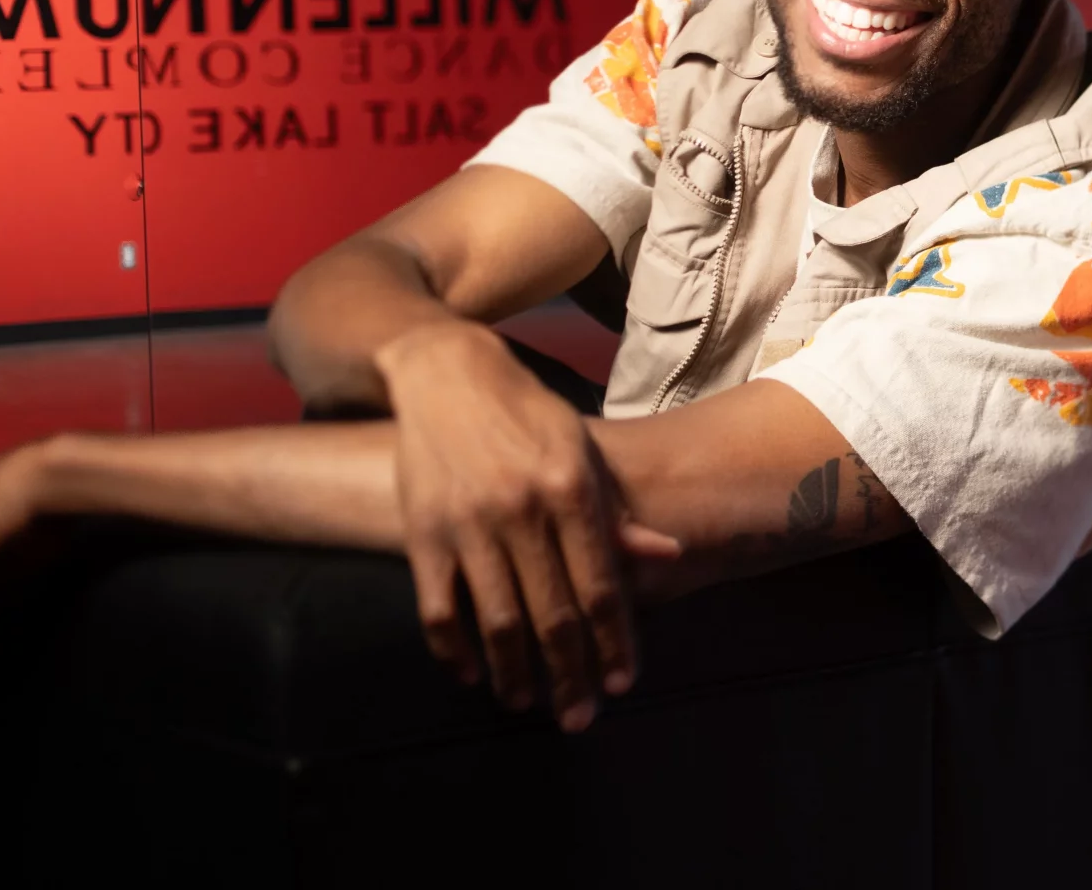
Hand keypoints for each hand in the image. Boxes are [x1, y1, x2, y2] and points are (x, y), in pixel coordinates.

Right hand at [378, 323, 680, 730]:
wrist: (447, 375)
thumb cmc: (528, 416)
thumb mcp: (581, 451)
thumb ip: (617, 512)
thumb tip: (670, 556)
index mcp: (570, 488)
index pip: (601, 584)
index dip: (614, 640)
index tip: (623, 683)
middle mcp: (522, 508)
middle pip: (553, 614)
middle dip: (571, 674)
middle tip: (579, 716)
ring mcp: (468, 522)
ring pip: (498, 620)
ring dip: (515, 672)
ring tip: (528, 701)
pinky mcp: (421, 532)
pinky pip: (438, 608)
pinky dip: (454, 649)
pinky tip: (470, 673)